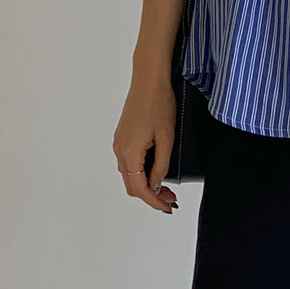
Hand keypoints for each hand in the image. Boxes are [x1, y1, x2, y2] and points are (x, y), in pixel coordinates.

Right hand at [113, 77, 178, 213]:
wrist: (149, 80)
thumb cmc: (159, 104)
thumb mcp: (166, 138)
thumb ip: (161, 165)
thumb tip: (155, 185)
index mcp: (129, 152)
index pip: (140, 189)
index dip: (154, 202)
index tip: (167, 208)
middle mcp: (119, 150)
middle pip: (132, 185)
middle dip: (151, 195)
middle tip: (171, 198)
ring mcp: (119, 143)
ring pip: (129, 175)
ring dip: (146, 184)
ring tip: (166, 185)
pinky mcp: (122, 137)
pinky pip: (129, 162)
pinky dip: (141, 171)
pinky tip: (155, 169)